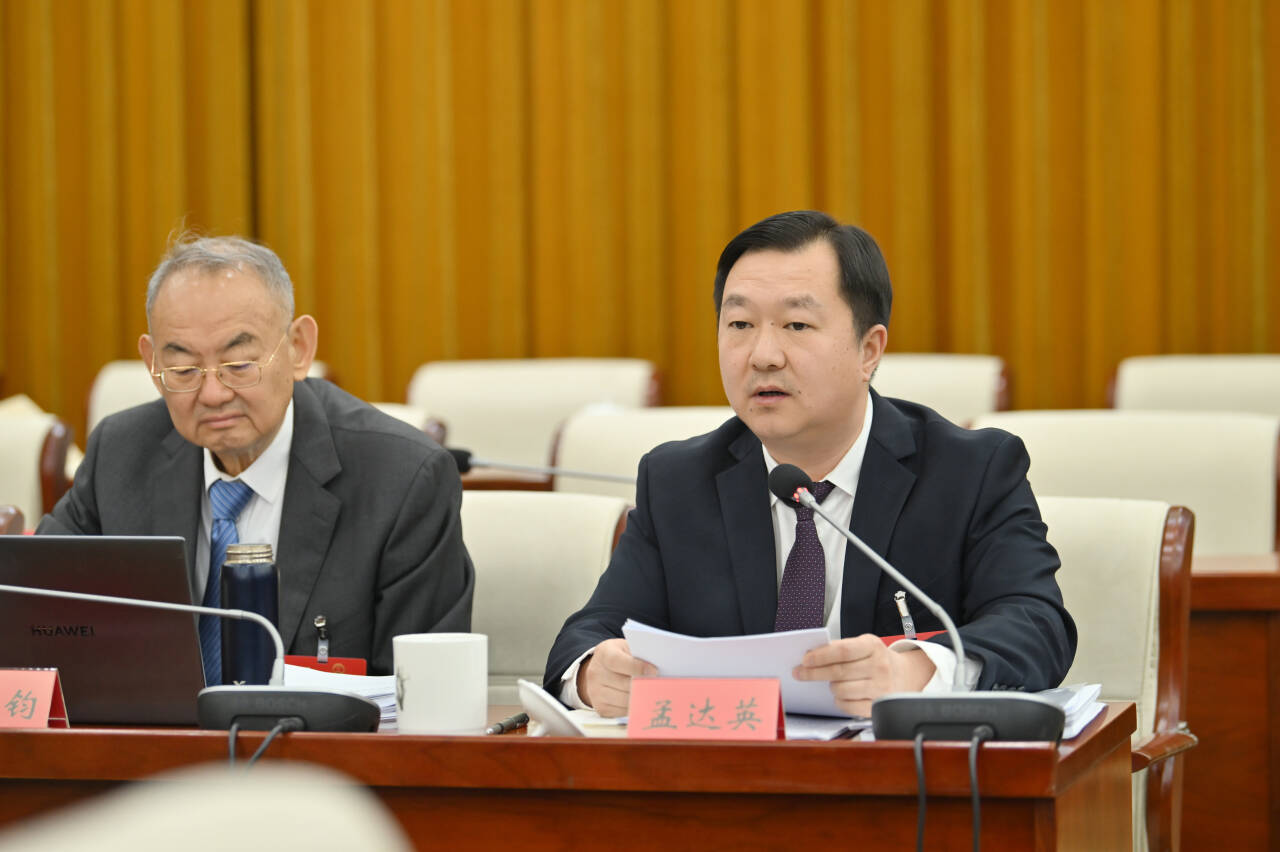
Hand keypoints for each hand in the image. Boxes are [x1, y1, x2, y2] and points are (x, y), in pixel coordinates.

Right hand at [577, 638, 657, 716]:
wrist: (601, 670)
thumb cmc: (621, 656)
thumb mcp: (627, 648)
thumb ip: (639, 655)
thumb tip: (657, 669)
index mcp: (603, 653)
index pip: (617, 661)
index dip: (636, 667)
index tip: (654, 671)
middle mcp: (596, 673)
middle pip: (623, 684)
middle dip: (644, 685)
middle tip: (661, 686)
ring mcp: (596, 692)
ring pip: (625, 701)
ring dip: (642, 698)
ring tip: (655, 694)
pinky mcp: (601, 708)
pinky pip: (623, 712)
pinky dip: (636, 707)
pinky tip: (643, 700)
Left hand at [792, 634, 935, 716]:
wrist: (905, 675)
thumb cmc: (877, 659)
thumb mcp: (863, 645)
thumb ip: (840, 648)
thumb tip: (812, 656)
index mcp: (873, 646)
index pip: (842, 651)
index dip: (821, 656)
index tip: (805, 659)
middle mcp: (879, 667)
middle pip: (839, 672)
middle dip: (814, 673)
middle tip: (800, 673)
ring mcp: (881, 688)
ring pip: (841, 689)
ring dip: (830, 686)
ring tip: (831, 682)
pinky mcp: (878, 706)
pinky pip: (848, 706)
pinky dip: (839, 701)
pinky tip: (841, 695)